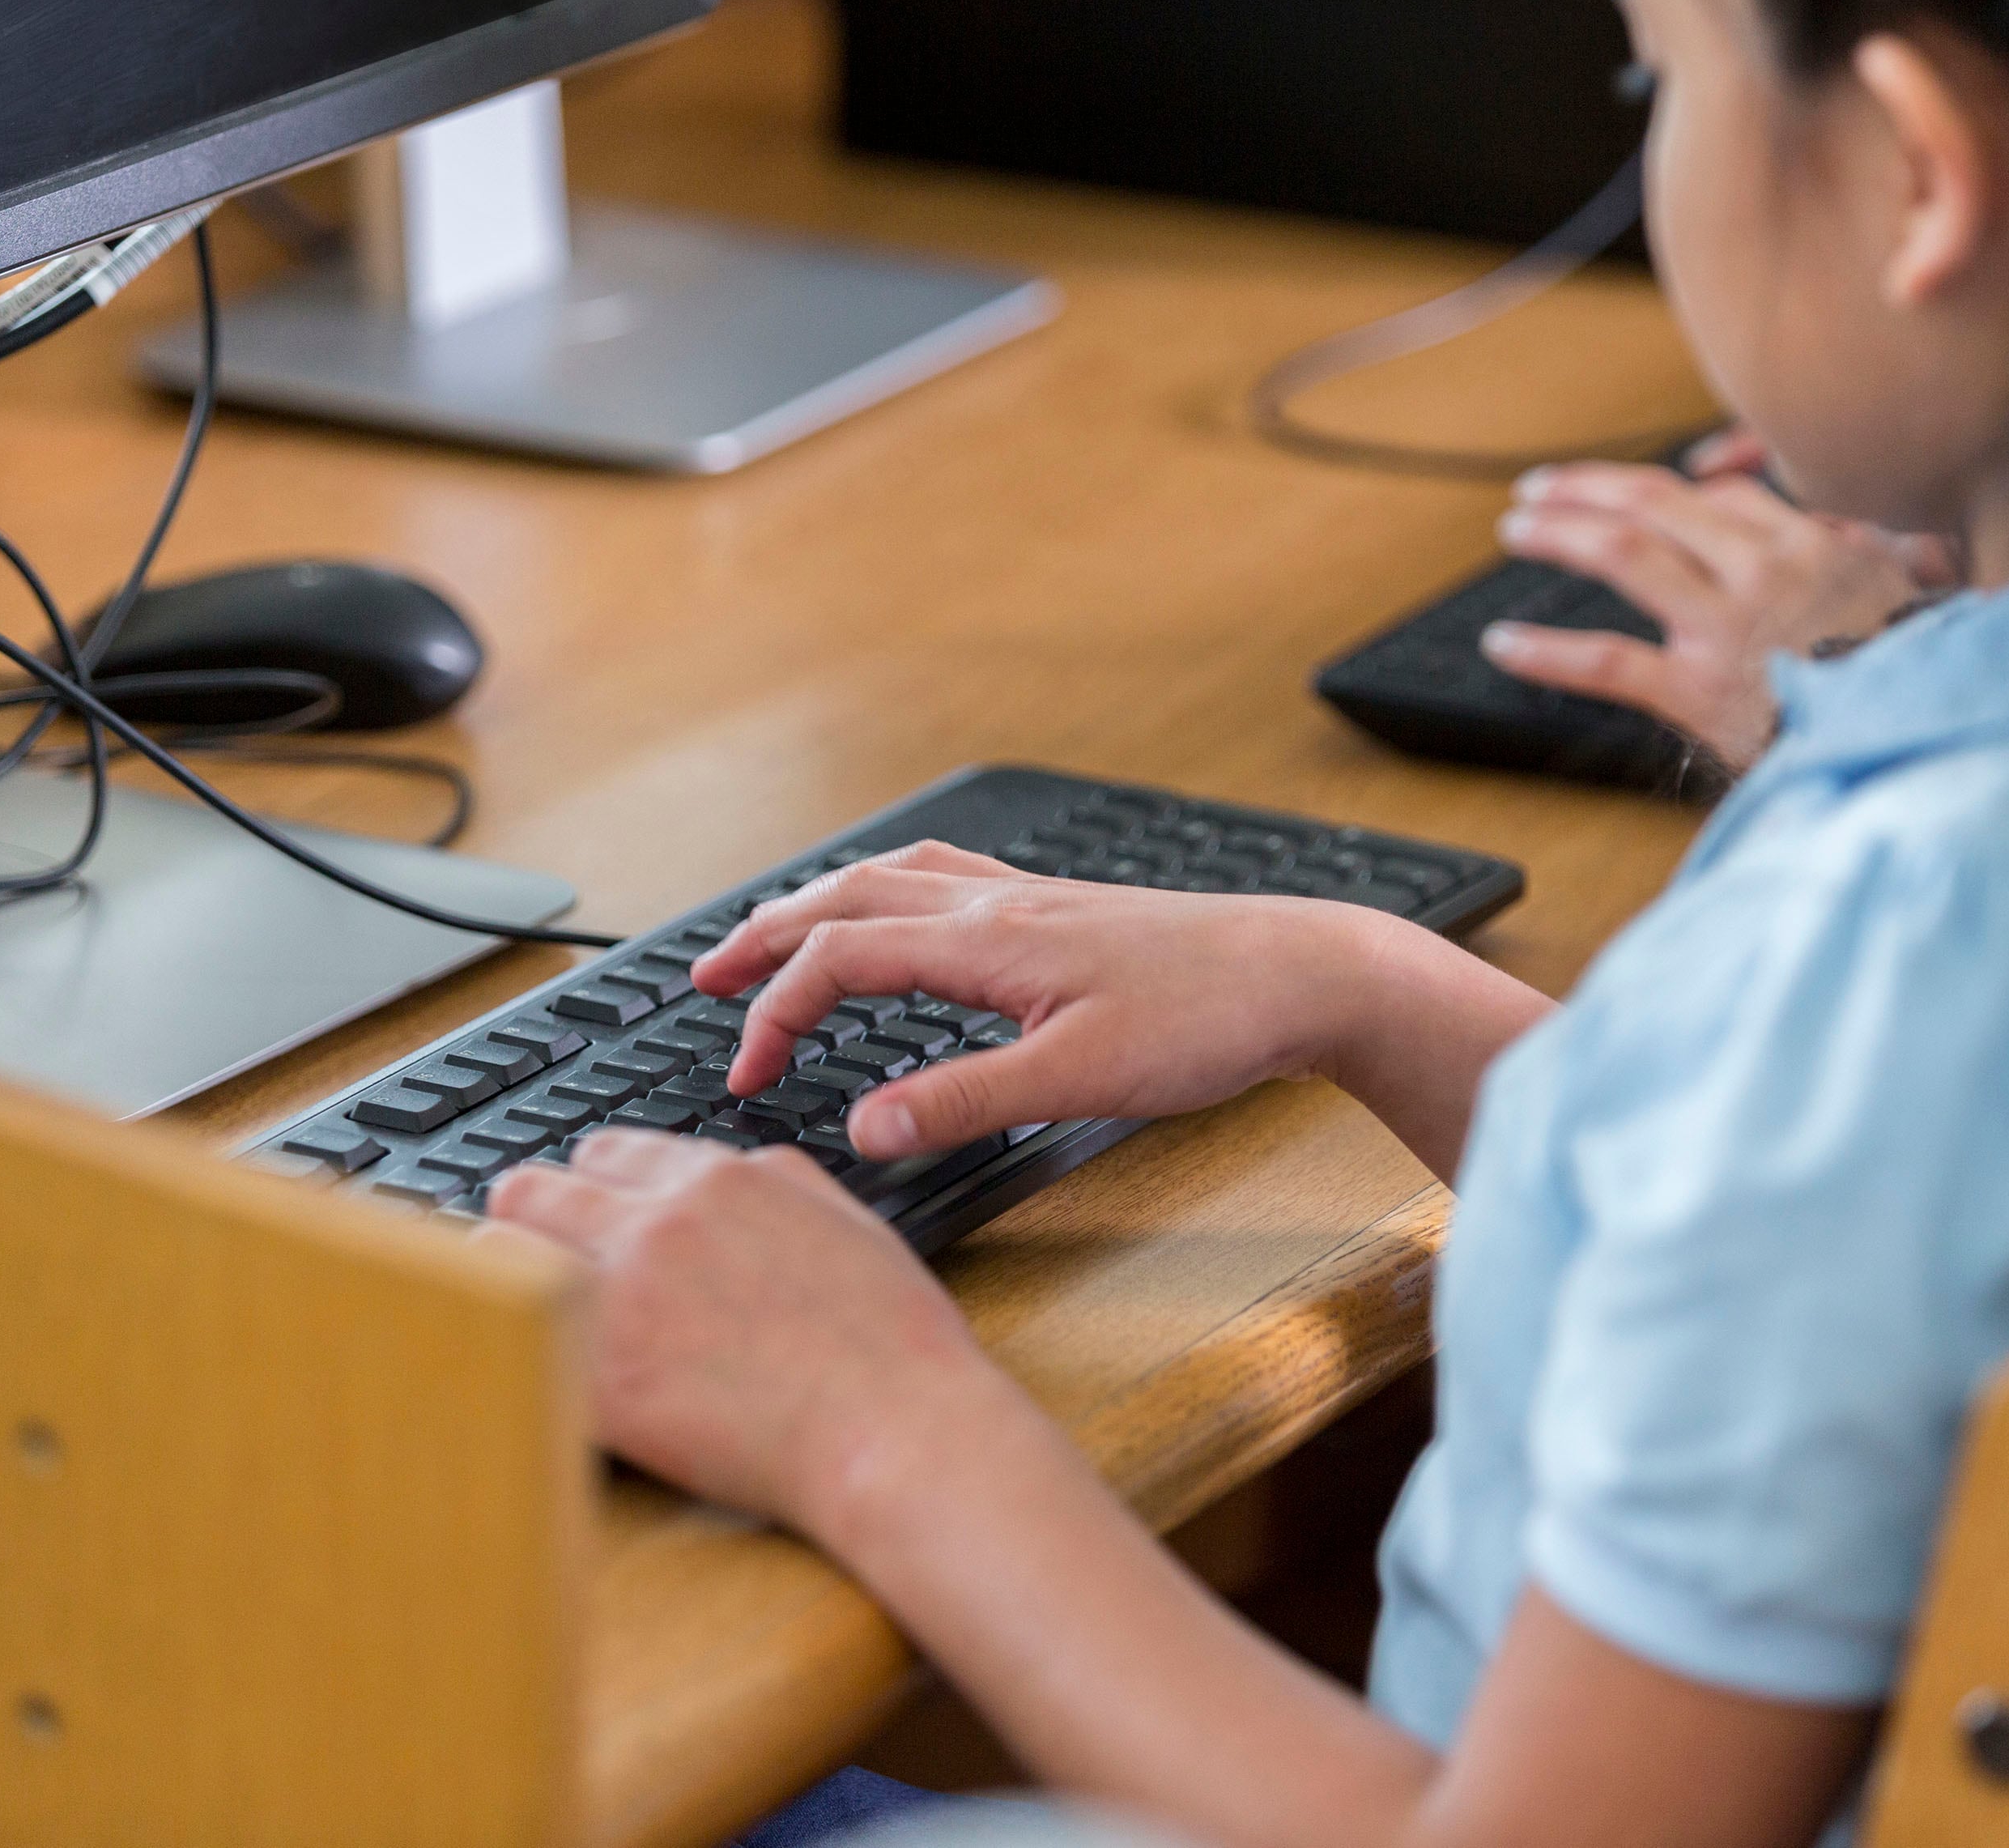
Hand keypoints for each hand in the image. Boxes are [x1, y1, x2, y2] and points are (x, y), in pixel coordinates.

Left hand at [485, 1128, 1013, 1531]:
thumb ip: (774, 1182)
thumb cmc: (891, 1345)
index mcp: (718, 1181)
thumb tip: (730, 1176)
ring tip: (527, 1314)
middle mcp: (657, 1225)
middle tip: (541, 1261)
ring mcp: (619, 1299)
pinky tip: (535, 1368)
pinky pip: (507, 1341)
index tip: (590, 1216)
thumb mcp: (846, 1219)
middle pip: (530, 1189)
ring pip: (496, 1255)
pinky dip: (515, 1350)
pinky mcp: (598, 1381)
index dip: (594, 1187)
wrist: (896, 1435)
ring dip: (506, 1278)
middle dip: (533, 1221)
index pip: (605, 1152)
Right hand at [688, 842, 1389, 1160]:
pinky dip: (889, 890)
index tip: (744, 1074)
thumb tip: (862, 1129)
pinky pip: (944, 880)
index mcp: (986, 943)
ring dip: (819, 903)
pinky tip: (898, 914)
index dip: (774, 1015)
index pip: (839, 961)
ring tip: (773, 935)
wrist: (1302, 972)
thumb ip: (964, 1102)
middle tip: (706, 979)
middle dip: (765, 937)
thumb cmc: (1206, 1021)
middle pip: (846, 899)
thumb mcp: (1078, 1081)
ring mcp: (1029, 901)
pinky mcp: (1062, 910)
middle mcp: (997, 906)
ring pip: (892, 879)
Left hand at [1481, 457, 1954, 770]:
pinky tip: (1504, 644)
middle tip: (1540, 488)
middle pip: (1658, 503)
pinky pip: (1610, 662)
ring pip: (1626, 555)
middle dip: (1590, 489)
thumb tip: (1892, 543)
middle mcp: (1763, 570)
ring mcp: (1727, 627)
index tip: (1631, 500)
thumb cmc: (1918, 675)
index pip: (1722, 497)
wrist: (1923, 739)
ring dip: (1561, 533)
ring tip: (1517, 529)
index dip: (1668, 492)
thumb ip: (1887, 555)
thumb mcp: (1917, 591)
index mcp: (1812, 543)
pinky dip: (1549, 652)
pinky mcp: (1700, 689)